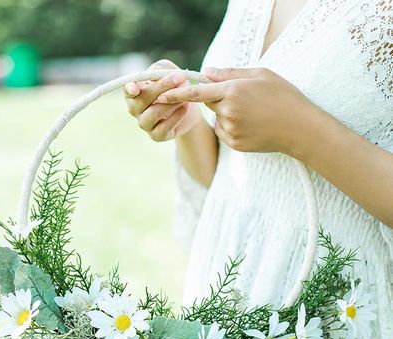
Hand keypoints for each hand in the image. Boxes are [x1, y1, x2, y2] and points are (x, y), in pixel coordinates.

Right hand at [123, 59, 202, 141]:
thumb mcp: (168, 71)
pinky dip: (176, 116)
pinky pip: (163, 127)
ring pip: (153, 114)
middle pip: (142, 99)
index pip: (127, 91)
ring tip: (185, 96)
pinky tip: (185, 108)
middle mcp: (135, 109)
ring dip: (171, 103)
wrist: (188, 108)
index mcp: (133, 92)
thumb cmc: (174, 87)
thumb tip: (155, 76)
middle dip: (162, 87)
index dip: (130, 89)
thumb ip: (160, 69)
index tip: (134, 88)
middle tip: (180, 78)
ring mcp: (144, 123)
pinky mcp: (156, 135)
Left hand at [155, 67, 314, 155]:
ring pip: (217, 119)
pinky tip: (251, 125)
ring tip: (253, 113)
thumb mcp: (260, 74)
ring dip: (227, 114)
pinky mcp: (235, 145)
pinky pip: (223, 132)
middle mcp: (229, 111)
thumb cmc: (283, 96)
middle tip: (243, 97)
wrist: (299, 128)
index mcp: (233, 91)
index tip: (161, 94)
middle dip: (218, 98)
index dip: (178, 94)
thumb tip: (206, 72)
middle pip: (209, 103)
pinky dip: (232, 127)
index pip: (197, 92)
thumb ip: (229, 73)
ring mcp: (231, 130)